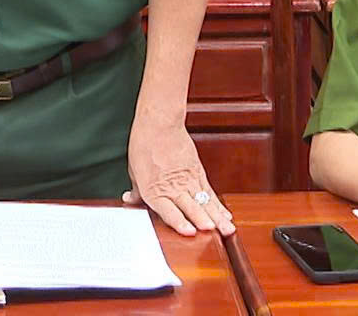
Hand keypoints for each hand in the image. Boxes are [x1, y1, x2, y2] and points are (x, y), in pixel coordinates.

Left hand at [121, 118, 233, 235]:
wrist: (159, 124)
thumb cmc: (144, 145)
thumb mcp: (134, 170)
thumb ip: (136, 191)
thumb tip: (130, 200)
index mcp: (154, 190)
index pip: (168, 210)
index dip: (179, 222)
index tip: (190, 232)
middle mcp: (173, 186)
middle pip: (190, 206)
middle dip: (202, 220)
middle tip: (212, 231)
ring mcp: (188, 180)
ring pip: (204, 202)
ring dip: (216, 217)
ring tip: (227, 229)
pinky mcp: (198, 173)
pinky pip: (209, 193)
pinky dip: (218, 205)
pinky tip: (226, 216)